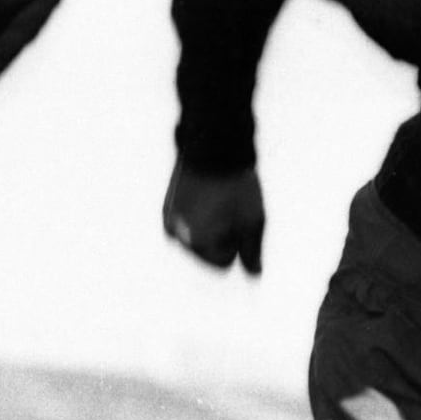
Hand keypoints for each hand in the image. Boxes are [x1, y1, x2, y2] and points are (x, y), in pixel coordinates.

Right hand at [161, 160, 265, 275]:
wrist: (213, 145)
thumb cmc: (237, 184)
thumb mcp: (254, 219)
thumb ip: (253, 251)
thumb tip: (254, 274)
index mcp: (198, 242)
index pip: (223, 262)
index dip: (237, 241)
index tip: (237, 216)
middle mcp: (178, 236)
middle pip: (207, 253)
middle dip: (221, 236)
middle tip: (227, 206)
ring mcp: (169, 222)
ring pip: (195, 240)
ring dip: (209, 227)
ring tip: (217, 200)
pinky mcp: (166, 209)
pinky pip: (184, 226)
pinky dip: (196, 218)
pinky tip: (204, 198)